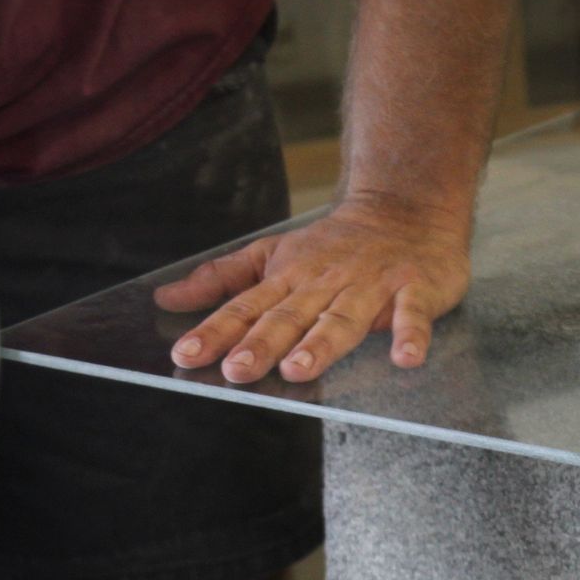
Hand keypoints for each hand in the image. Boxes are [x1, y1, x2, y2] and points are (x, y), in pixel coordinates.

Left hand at [153, 197, 471, 383]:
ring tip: (300, 369)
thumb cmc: (335, 244)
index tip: (185, 355)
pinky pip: (412, 315)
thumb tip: (167, 299)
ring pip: (341, 317)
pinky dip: (409, 334)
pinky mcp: (413, 290)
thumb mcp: (273, 254)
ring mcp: (370, 286)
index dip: (215, 331)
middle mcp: (324, 283)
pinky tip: (404, 358)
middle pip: (289, 316)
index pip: (245, 307)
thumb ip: (222, 279)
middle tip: (237, 370)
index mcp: (289, 277)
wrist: (405, 208)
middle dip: (262, 343)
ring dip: (321, 343)